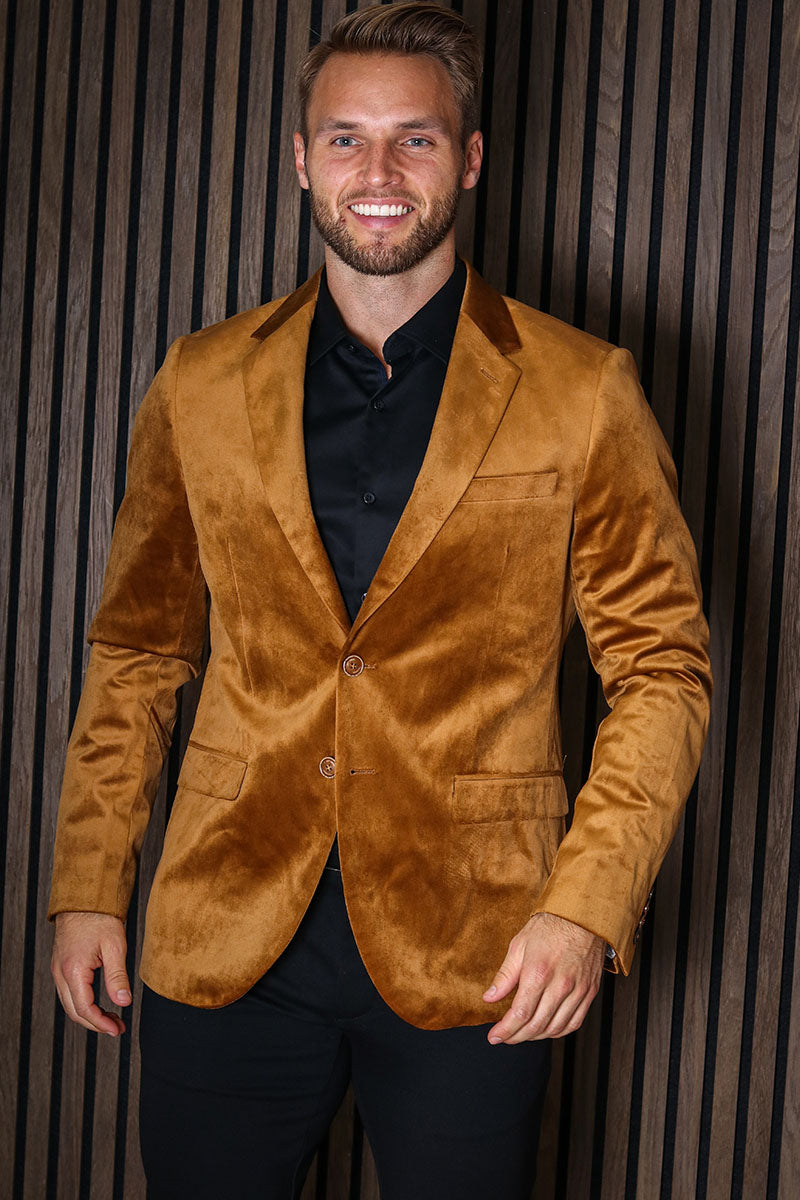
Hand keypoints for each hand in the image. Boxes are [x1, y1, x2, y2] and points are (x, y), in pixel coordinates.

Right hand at [51, 912, 130, 1035]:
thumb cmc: (100, 918)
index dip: (101, 1023)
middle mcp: (60, 973)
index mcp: (73, 970)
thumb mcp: (115, 946)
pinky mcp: (61, 965)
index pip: (84, 1009)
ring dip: (89, 1015)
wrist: (84, 897)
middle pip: (74, 1011)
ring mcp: (58, 970)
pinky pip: (69, 993)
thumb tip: (124, 1002)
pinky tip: (99, 1004)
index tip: (117, 1030)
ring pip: (70, 1004)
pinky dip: (83, 1003)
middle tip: (118, 1028)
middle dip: (96, 1024)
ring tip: (112, 1019)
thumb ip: (117, 977)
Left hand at [482, 912, 603, 1042]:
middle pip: (536, 1025)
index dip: (505, 1030)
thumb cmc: (549, 927)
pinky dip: (558, 1032)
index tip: (494, 1036)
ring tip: (522, 1033)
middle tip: (504, 1037)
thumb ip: (505, 976)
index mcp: (538, 972)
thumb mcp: (519, 945)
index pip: (520, 1014)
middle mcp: (560, 985)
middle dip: (516, 1037)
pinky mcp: (589, 992)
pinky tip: (546, 1029)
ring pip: (555, 1028)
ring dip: (536, 1037)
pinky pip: (574, 1023)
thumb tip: (489, 998)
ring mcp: (577, 990)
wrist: (582, 915)